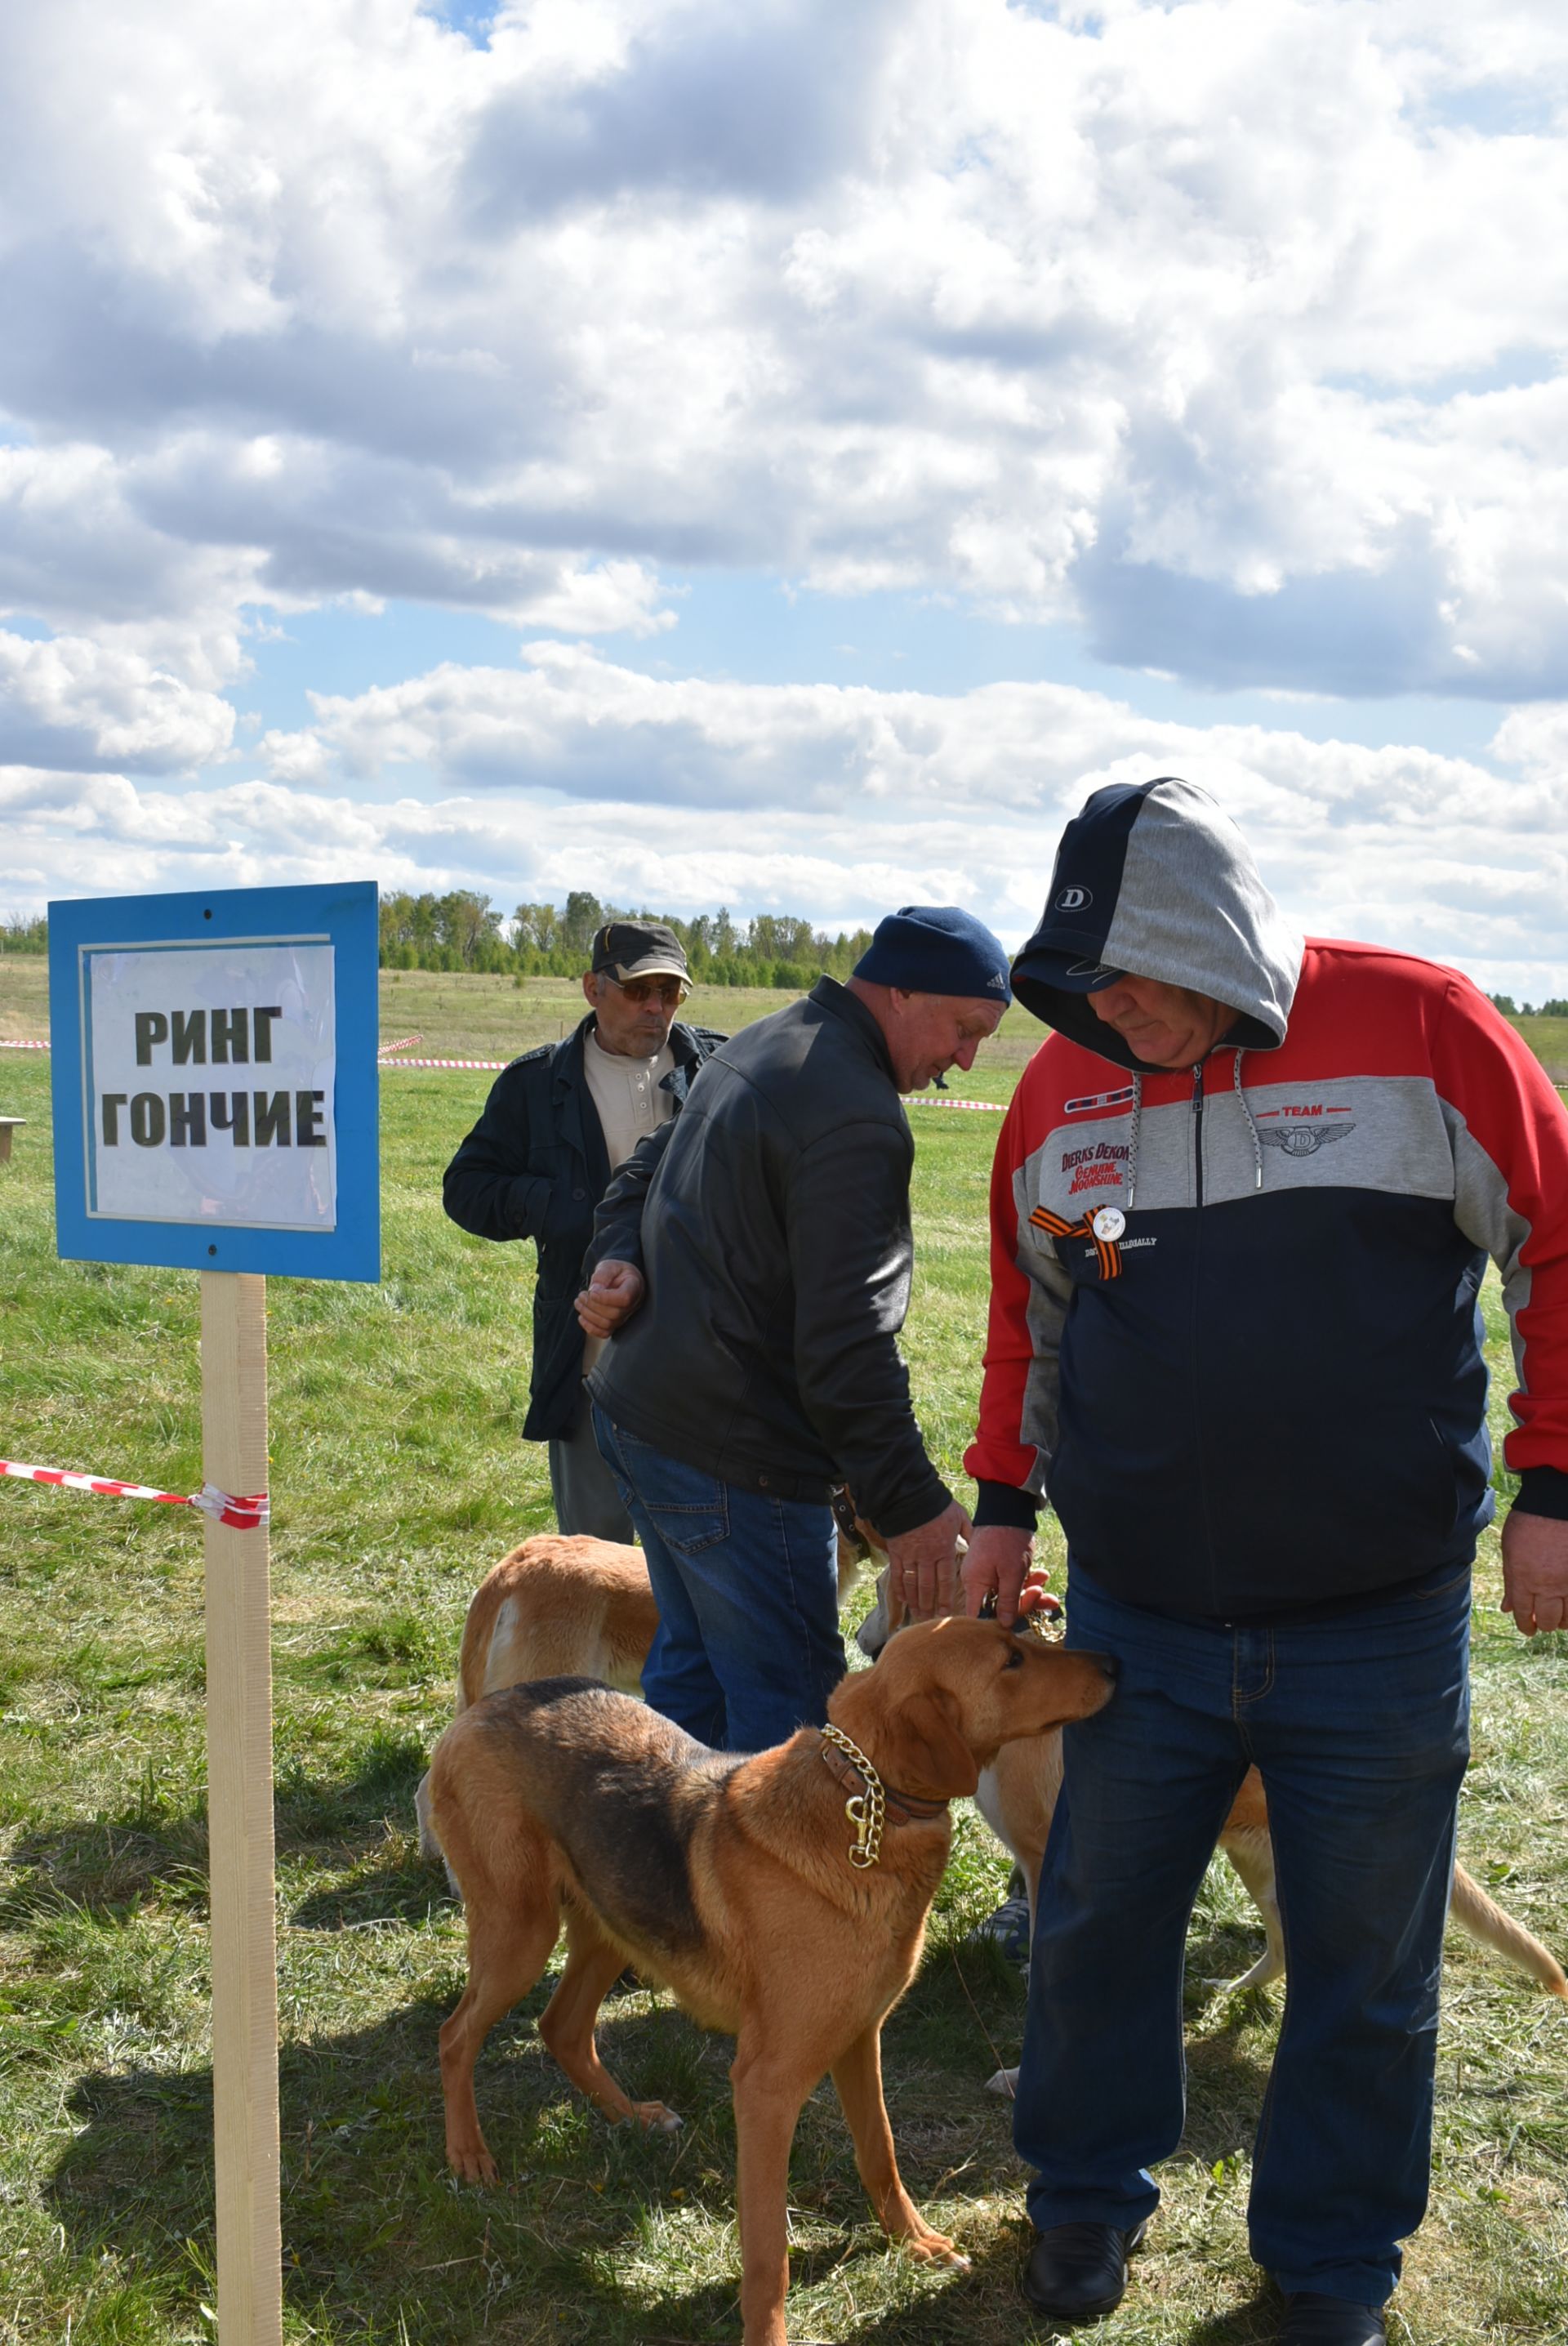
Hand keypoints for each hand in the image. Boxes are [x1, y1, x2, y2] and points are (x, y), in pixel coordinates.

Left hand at [575, 1259, 645, 1338]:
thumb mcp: (609, 1265)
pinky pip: (604, 1333)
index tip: (592, 1292)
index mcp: (634, 1287)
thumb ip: (602, 1275)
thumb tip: (594, 1291)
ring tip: (579, 1302)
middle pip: (614, 1313)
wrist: (618, 1278)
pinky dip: (590, 1328)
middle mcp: (632, 1305)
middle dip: (592, 1305)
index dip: (605, 1298)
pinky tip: (582, 1317)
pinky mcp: (615, 1324)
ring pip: (607, 1324)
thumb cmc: (615, 1271)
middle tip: (582, 1294)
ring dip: (588, 1314)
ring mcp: (624, 1316)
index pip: (624, 1298)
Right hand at [884, 1500, 972, 1619]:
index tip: (946, 1614)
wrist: (909, 1495)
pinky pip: (897, 1574)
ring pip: (913, 1584)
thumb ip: (968, 1532)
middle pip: (928, 1587)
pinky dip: (899, 1588)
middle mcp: (926, 1557)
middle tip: (930, 1621)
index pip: (946, 1581)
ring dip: (915, 1602)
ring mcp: (910, 1556)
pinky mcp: (896, 1552)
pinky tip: (902, 1600)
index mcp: (943, 1550)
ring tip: (917, 1615)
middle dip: (929, 1606)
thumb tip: (978, 1542)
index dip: (945, 1599)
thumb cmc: (937, 1505)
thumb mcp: (959, 1516)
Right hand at [963, 1524, 1038, 1625]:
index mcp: (975, 1584)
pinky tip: (1042, 1575)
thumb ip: (1008, 1601)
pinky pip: (1012, 1581)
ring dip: (1031, 1591)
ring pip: (1010, 1593)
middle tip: (1045, 1596)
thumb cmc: (1007, 1539)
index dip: (995, 1624)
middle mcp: (978, 1581)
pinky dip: (1027, 1580)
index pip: (978, 1615)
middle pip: (999, 1605)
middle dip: (1025, 1603)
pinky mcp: (999, 1567)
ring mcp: (989, 1573)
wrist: (1009, 1507)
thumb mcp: (1012, 1573)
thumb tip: (1004, 1625)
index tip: (1015, 1623)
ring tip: (1047, 1583)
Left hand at [1501, 1508, 1567, 1634]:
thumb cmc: (1528, 1523)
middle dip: (1543, 1625)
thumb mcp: (1510, 1550)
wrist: (1555, 1504)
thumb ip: (1510, 1582)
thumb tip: (1507, 1608)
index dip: (1525, 1625)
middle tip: (1543, 1623)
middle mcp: (1547, 1585)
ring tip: (1559, 1618)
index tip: (1528, 1629)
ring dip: (1563, 1621)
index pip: (1522, 1614)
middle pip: (1547, 1620)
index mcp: (1523, 1578)